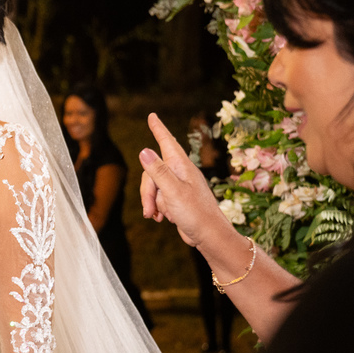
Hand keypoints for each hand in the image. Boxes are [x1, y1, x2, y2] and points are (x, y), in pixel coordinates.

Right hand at [138, 113, 224, 247]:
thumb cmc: (196, 213)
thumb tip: (144, 150)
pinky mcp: (178, 199)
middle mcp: (180, 173)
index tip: (153, 116)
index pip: (167, 141)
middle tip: (149, 210)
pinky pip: (159, 197)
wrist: (210, 236)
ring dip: (152, 202)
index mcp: (181, 166)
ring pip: (153, 186)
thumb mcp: (173, 191)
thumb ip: (157, 170)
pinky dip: (158, 208)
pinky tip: (163, 219)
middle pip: (151, 172)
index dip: (158, 129)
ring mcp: (179, 186)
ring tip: (158, 217)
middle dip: (147, 191)